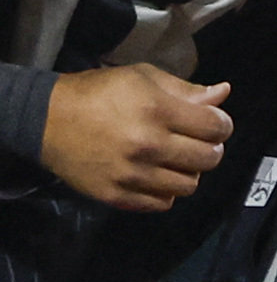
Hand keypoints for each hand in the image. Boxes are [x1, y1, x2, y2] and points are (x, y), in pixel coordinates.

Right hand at [43, 66, 231, 211]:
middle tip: (197, 141)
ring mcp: (131, 175)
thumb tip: (224, 94)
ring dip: (189, 172)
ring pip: (188, 185)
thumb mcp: (143, 78)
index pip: (216, 127)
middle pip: (208, 159)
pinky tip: (157, 176)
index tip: (214, 123)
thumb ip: (187, 90)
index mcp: (157, 111)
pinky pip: (161, 204)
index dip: (221, 124)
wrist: (47, 120)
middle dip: (210, 148)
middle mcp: (147, 146)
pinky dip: (166, 192)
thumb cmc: (100, 93)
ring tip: (176, 159)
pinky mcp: (115, 195)